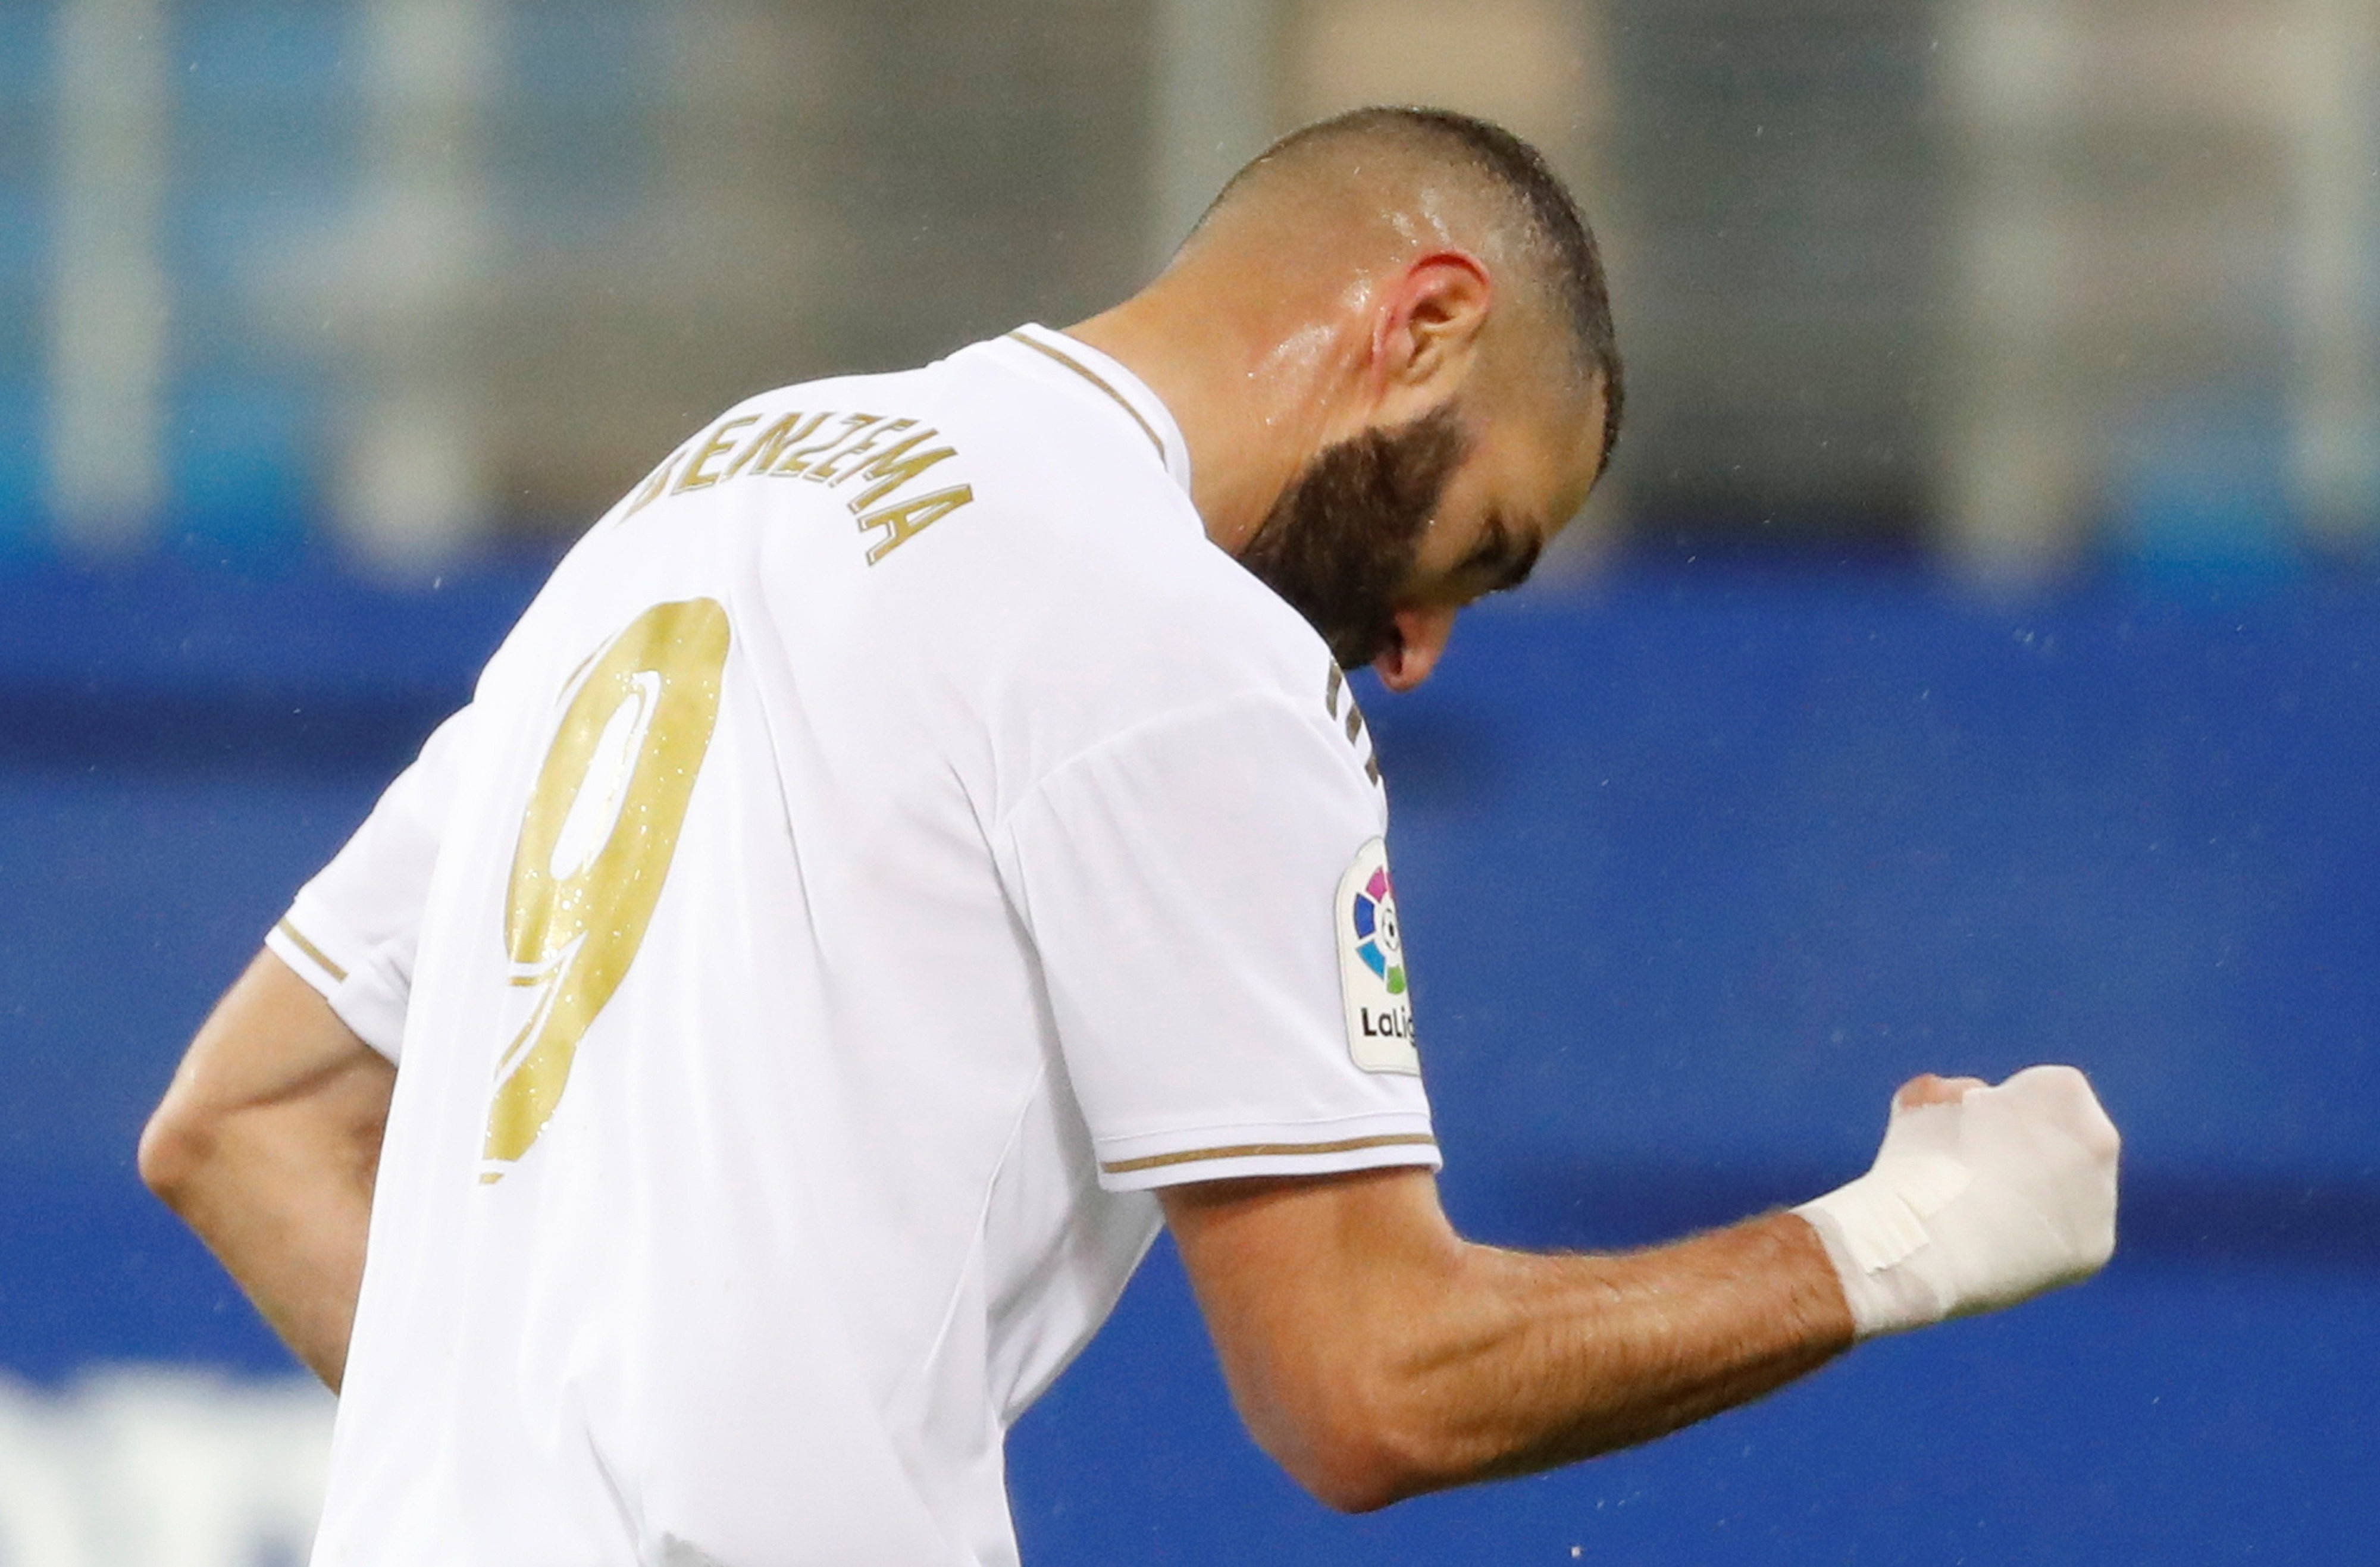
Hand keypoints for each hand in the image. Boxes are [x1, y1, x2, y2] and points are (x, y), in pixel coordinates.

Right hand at [1794, 1066, 2120, 1337]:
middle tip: (1979, 1173)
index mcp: (2062, 1088)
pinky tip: (2001, 1245)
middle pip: (2066, 1136)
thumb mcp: (1926, 1105)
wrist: (1933, 1245)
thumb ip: (1956, 1097)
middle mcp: (2099, 1137)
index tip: (1968, 1133)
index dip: (1998, 1111)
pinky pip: (2068, 1235)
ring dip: (2038, 1194)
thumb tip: (1966, 1104)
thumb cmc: (1921, 1165)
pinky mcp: (2097, 1246)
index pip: (2038, 1089)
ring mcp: (2103, 1195)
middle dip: (2030, 1150)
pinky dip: (2041, 1240)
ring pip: (2071, 1187)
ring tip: (1984, 1214)